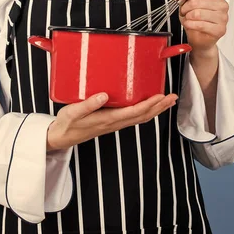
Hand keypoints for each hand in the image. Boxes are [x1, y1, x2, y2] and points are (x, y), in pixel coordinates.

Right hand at [46, 92, 177, 150]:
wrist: (61, 138)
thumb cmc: (66, 124)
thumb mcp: (72, 112)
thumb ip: (88, 104)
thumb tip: (103, 95)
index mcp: (107, 119)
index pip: (134, 112)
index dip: (150, 104)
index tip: (161, 95)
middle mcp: (114, 123)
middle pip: (143, 116)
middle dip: (159, 107)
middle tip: (172, 96)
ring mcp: (114, 124)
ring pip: (140, 118)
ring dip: (155, 110)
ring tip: (166, 101)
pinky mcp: (111, 122)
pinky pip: (133, 118)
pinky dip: (145, 111)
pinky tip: (147, 105)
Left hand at [172, 0, 228, 55]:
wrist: (200, 37)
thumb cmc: (196, 18)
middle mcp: (222, 4)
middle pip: (197, 1)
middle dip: (185, 7)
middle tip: (183, 11)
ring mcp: (223, 17)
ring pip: (197, 13)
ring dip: (187, 16)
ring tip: (188, 18)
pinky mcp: (220, 29)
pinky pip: (200, 24)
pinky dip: (190, 24)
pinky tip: (190, 24)